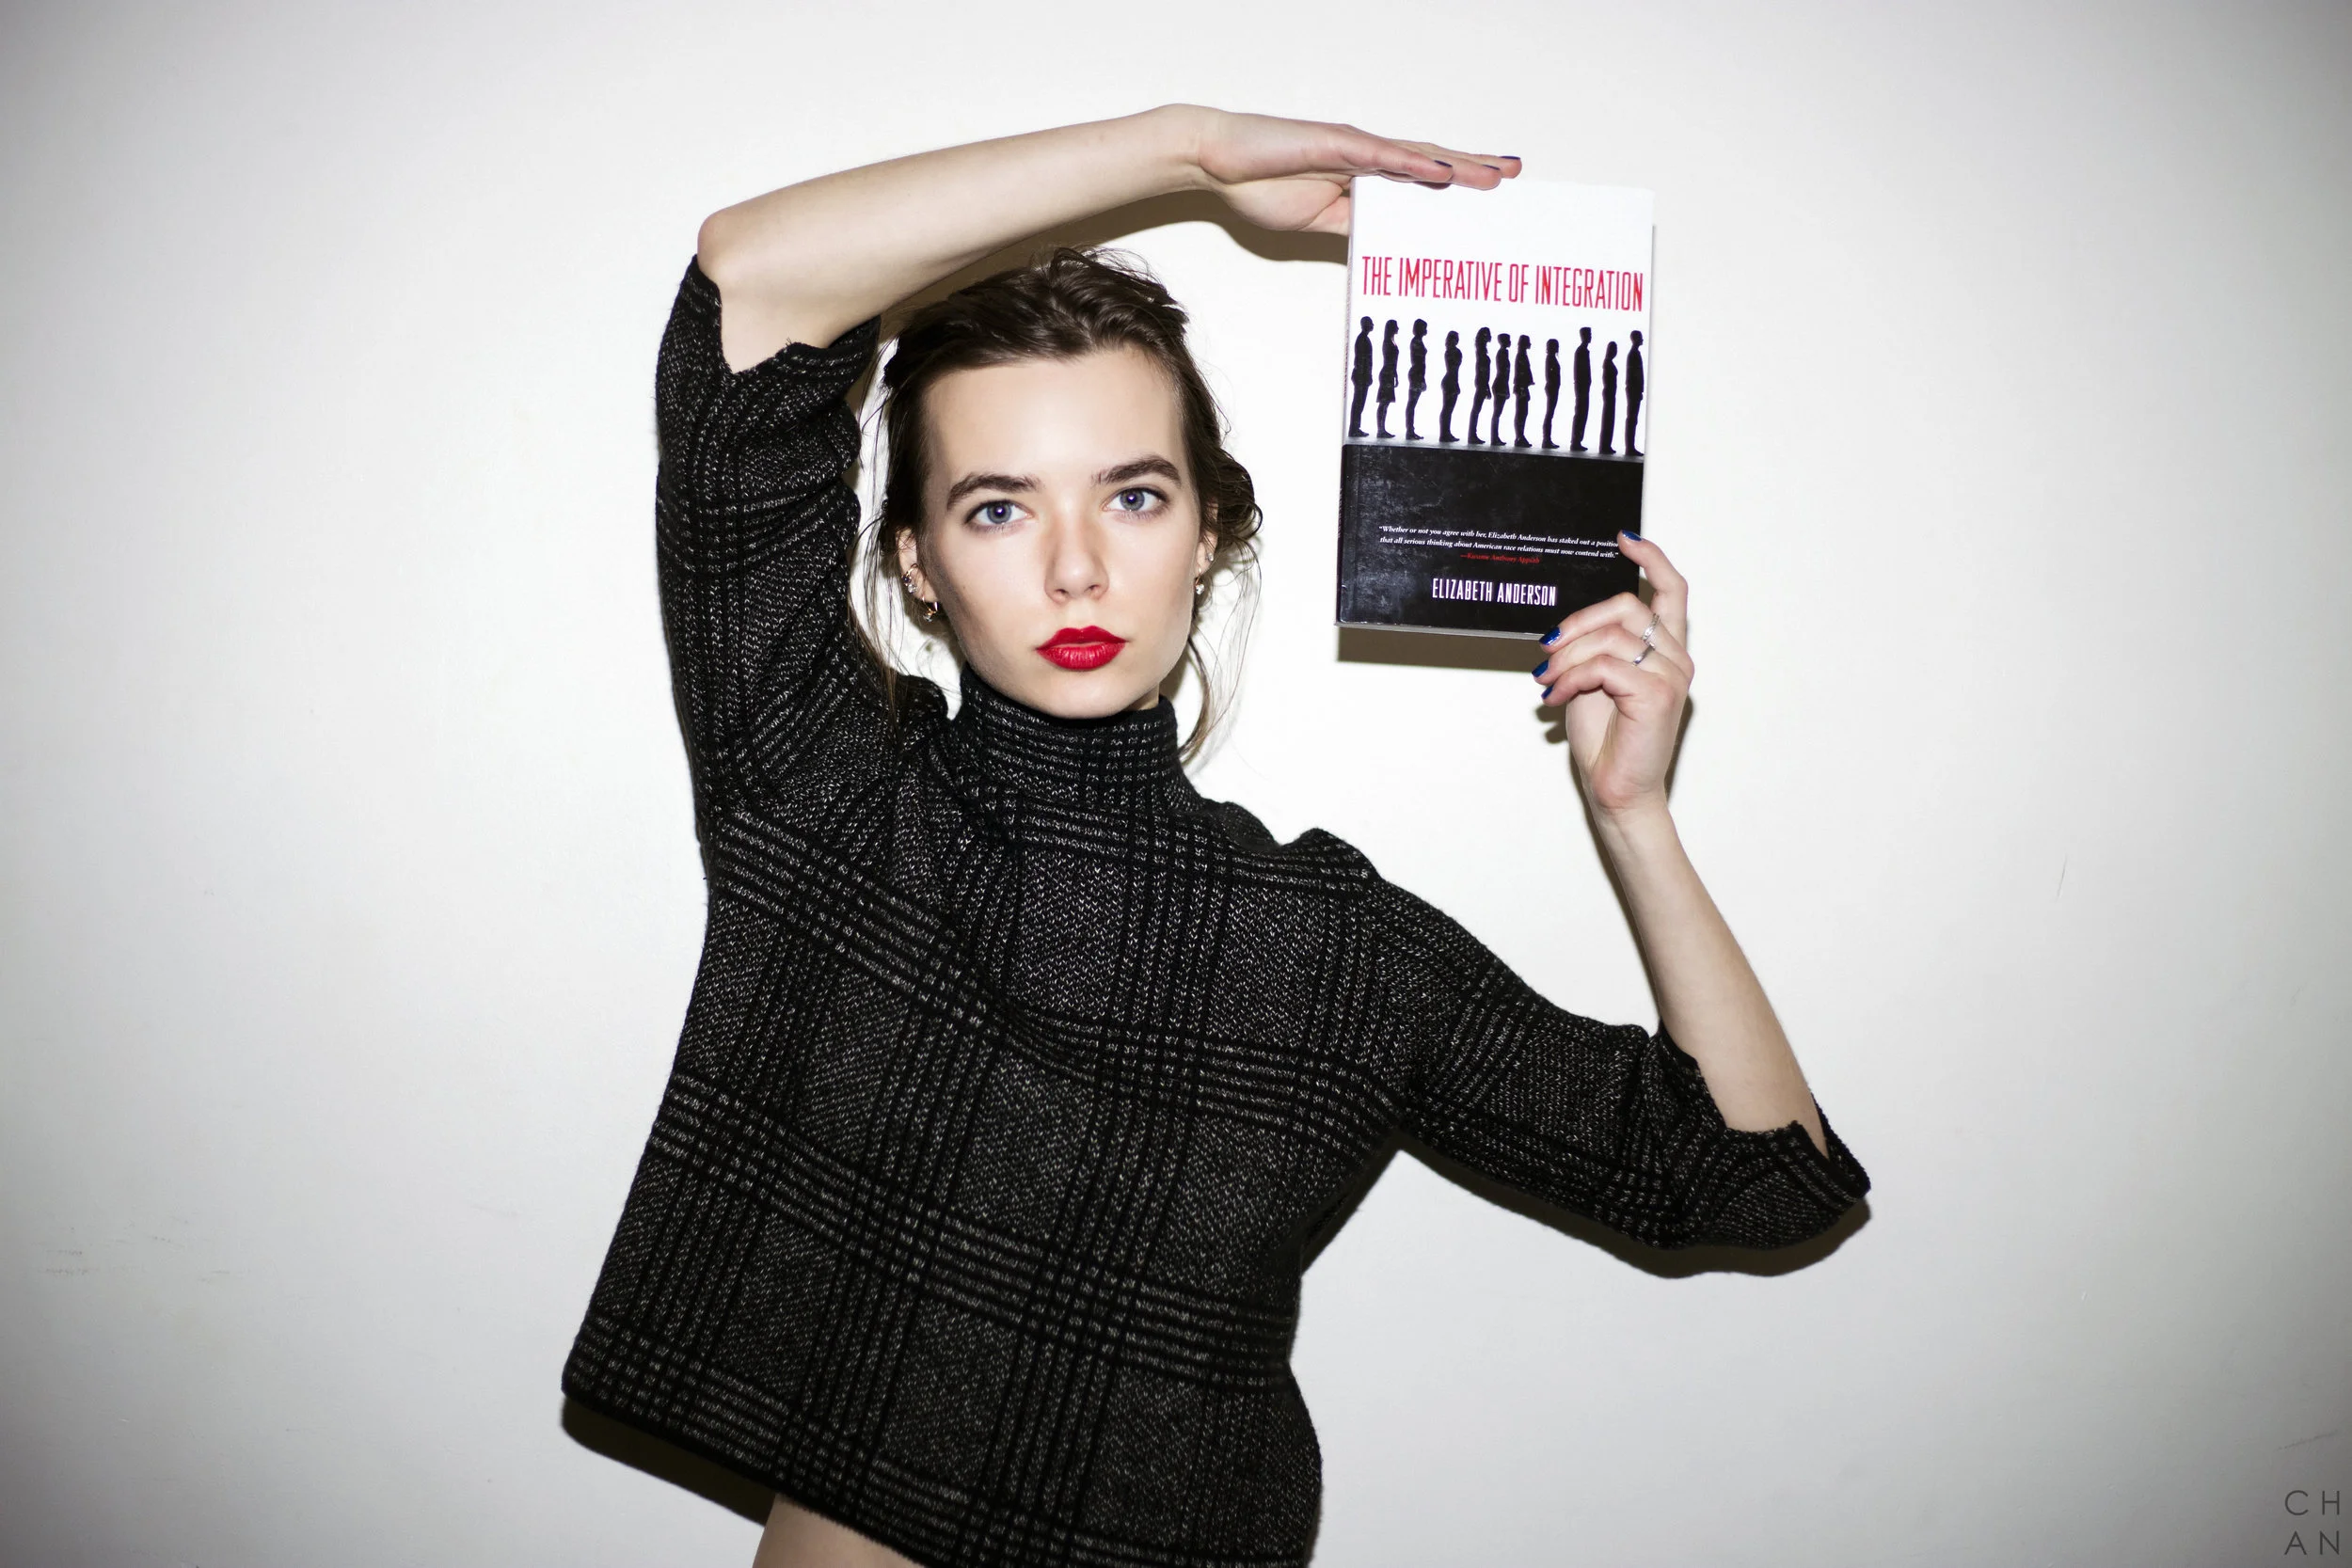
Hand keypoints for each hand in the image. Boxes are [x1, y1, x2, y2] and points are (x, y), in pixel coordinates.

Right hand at [1182, 107, 1517, 234]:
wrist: (1217, 161)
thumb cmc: (1260, 185)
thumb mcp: (1319, 220)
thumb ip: (1355, 227)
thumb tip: (1387, 245)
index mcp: (1364, 175)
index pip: (1421, 179)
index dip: (1457, 183)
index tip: (1491, 194)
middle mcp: (1366, 156)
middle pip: (1431, 161)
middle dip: (1474, 168)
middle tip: (1515, 174)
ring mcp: (1353, 147)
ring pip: (1417, 155)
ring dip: (1457, 165)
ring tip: (1495, 175)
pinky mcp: (1334, 144)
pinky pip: (1381, 155)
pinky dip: (1414, 163)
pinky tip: (1442, 171)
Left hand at [1530, 535, 1691, 819]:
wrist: (1616, 791)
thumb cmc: (1606, 739)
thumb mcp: (1594, 679)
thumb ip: (1595, 646)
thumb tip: (1563, 623)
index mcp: (1666, 650)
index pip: (1672, 590)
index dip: (1651, 559)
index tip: (1623, 539)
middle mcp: (1676, 658)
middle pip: (1627, 607)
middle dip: (1578, 622)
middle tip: (1546, 647)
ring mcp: (1671, 676)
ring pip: (1611, 637)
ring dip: (1567, 656)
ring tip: (1546, 680)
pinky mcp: (1658, 695)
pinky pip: (1605, 666)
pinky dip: (1572, 678)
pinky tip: (1555, 697)